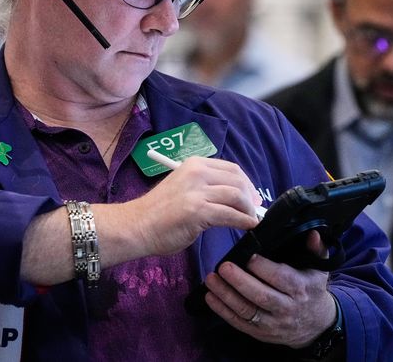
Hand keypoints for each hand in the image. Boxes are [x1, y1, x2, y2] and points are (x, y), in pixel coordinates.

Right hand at [132, 157, 257, 255]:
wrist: (137, 226)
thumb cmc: (159, 212)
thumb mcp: (184, 188)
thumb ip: (206, 188)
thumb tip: (236, 197)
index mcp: (194, 164)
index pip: (231, 168)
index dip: (247, 184)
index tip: (253, 197)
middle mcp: (196, 172)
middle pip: (237, 180)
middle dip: (251, 197)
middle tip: (255, 211)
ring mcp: (197, 191)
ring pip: (237, 196)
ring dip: (249, 210)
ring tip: (250, 220)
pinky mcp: (198, 210)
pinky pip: (230, 214)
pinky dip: (243, 221)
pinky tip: (247, 227)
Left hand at [203, 230, 336, 347]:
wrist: (316, 326)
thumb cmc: (312, 291)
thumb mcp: (319, 269)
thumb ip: (316, 249)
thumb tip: (312, 232)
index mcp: (300, 289)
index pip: (280, 278)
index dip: (263, 267)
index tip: (248, 255)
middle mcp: (286, 308)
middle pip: (261, 296)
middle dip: (240, 281)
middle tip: (223, 267)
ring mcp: (272, 323)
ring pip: (247, 311)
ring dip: (226, 295)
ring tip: (211, 279)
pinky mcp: (260, 333)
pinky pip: (239, 323)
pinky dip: (223, 311)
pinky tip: (210, 297)